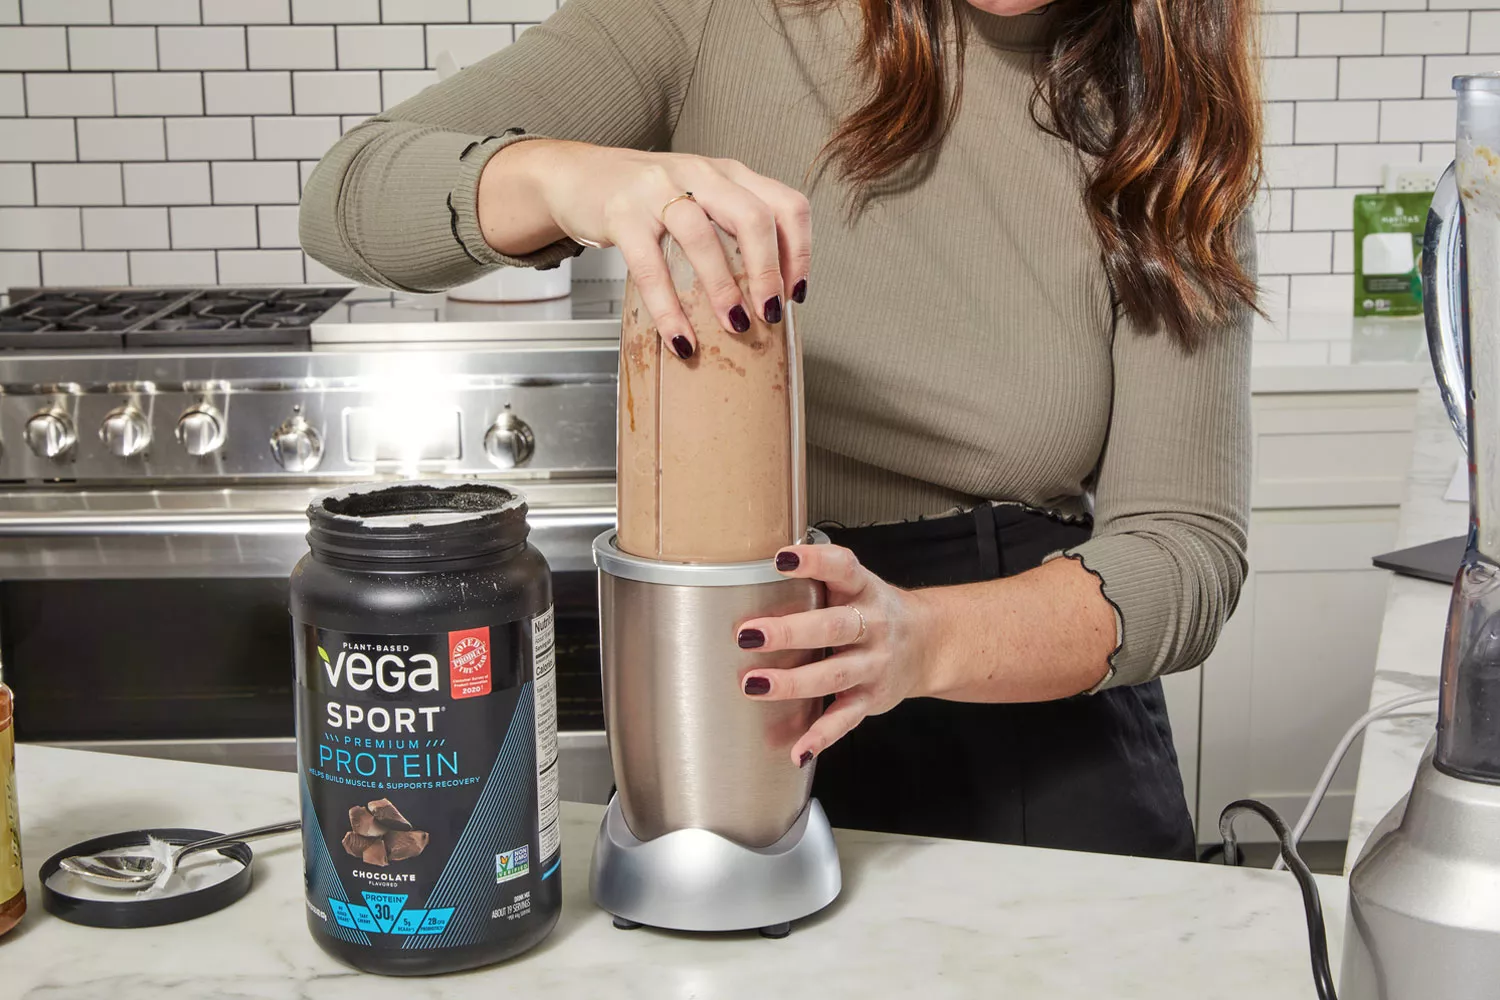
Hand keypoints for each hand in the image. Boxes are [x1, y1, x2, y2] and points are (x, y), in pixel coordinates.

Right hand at [481, 139, 810, 356]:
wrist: (579, 176)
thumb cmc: (649, 199)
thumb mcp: (700, 200)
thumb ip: (732, 229)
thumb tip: (766, 296)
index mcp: (730, 174)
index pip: (785, 204)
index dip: (800, 251)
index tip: (797, 294)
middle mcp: (701, 173)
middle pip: (753, 216)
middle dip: (768, 271)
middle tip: (771, 314)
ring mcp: (658, 189)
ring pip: (702, 236)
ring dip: (724, 287)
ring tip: (735, 326)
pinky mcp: (621, 212)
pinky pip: (649, 264)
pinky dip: (668, 307)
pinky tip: (680, 337)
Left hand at [736, 543, 937, 766]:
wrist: (929, 643)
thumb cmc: (873, 611)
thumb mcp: (855, 586)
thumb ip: (816, 580)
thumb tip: (751, 573)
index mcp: (864, 589)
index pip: (842, 568)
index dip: (814, 562)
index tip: (782, 559)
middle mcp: (873, 625)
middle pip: (833, 627)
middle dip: (790, 631)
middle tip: (750, 634)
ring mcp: (874, 664)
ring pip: (834, 675)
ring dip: (793, 682)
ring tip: (755, 684)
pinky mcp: (871, 698)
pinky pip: (845, 719)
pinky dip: (821, 736)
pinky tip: (798, 749)